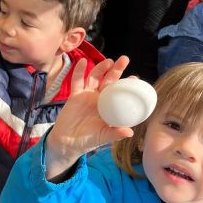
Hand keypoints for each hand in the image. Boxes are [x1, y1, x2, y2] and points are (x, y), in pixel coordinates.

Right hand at [45, 56, 133, 179]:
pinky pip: (77, 81)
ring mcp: (87, 95)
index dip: (127, 85)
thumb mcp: (102, 137)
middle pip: (109, 80)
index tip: (135, 78)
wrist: (67, 142)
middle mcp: (100, 98)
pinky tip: (83, 62)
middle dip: (117, 70)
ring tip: (108, 62)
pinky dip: (78, 71)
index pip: (120, 93)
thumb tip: (130, 132)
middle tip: (124, 59)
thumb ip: (115, 134)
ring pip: (95, 77)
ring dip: (101, 68)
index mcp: (109, 107)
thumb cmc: (87, 141)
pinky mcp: (75, 95)